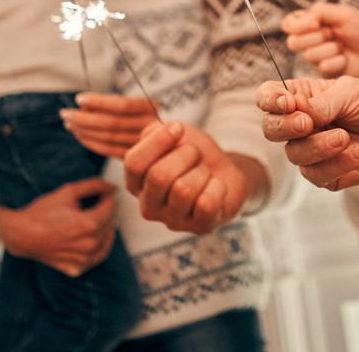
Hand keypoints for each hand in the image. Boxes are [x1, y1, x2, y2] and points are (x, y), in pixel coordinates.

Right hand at [0, 177, 117, 276]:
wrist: (21, 235)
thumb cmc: (42, 213)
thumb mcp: (68, 191)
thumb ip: (94, 185)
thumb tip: (112, 187)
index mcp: (89, 224)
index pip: (111, 206)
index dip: (106, 197)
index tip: (101, 193)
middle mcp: (89, 244)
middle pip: (110, 223)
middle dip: (105, 212)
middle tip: (94, 205)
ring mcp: (83, 259)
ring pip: (106, 241)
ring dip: (103, 229)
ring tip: (92, 220)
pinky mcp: (76, 268)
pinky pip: (95, 258)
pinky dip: (96, 248)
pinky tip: (89, 239)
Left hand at [65, 92, 159, 157]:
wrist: (166, 137)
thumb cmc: (141, 113)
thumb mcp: (134, 102)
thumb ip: (111, 103)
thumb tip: (84, 105)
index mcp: (151, 107)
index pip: (123, 105)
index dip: (99, 102)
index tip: (79, 98)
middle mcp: (150, 126)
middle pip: (113, 123)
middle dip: (84, 118)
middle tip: (65, 113)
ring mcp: (143, 144)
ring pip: (108, 137)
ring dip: (84, 130)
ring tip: (68, 123)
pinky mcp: (134, 156)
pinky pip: (108, 151)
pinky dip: (91, 143)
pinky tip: (79, 136)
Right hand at [123, 121, 257, 233]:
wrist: (225, 173)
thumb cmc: (193, 155)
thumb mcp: (172, 135)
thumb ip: (155, 131)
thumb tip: (157, 134)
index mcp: (136, 184)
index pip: (134, 163)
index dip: (157, 142)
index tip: (178, 128)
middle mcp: (149, 207)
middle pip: (159, 176)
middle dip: (185, 155)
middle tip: (195, 154)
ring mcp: (173, 221)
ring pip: (183, 190)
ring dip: (202, 172)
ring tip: (204, 173)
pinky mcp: (199, 228)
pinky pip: (206, 203)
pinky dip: (217, 187)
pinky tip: (216, 187)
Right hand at [256, 76, 358, 189]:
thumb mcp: (352, 92)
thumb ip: (322, 103)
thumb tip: (295, 111)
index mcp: (303, 97)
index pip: (269, 97)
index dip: (270, 100)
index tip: (287, 102)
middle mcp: (302, 124)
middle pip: (272, 129)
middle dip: (285, 127)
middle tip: (306, 123)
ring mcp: (314, 151)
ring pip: (295, 155)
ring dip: (317, 147)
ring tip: (345, 137)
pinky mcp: (329, 174)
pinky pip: (318, 175)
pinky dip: (338, 164)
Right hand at [282, 4, 358, 80]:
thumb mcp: (344, 14)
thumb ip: (322, 11)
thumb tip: (305, 18)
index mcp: (312, 23)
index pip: (289, 24)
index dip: (298, 25)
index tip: (316, 22)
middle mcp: (311, 40)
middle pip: (293, 42)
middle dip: (315, 38)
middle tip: (332, 34)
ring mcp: (317, 57)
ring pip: (308, 55)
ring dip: (329, 48)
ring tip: (342, 46)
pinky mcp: (325, 73)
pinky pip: (322, 67)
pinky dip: (337, 61)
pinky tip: (346, 59)